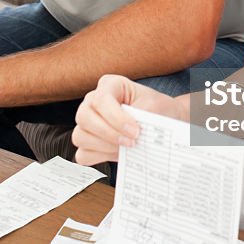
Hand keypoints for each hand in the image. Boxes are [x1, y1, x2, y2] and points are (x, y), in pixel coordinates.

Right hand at [72, 74, 189, 166]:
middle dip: (108, 133)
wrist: (162, 119)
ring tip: (126, 147)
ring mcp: (87, 122)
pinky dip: (99, 158)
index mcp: (109, 85)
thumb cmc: (157, 108)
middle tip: (131, 141)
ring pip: (80, 136)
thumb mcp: (155, 105)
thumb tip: (135, 131)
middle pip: (84, 117)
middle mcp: (93, 102)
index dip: (116, 118)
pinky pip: (83, 155)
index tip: (135, 131)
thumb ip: (144, 115)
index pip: (101, 100)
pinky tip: (118, 154)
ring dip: (104, 146)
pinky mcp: (88, 142)